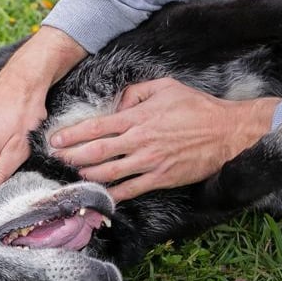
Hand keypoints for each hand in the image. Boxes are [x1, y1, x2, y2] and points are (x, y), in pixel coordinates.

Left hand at [50, 77, 280, 200]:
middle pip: (96, 152)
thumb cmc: (197, 107)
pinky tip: (100, 194)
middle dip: (71, 156)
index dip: (72, 134)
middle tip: (54, 160)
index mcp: (138, 117)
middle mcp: (140, 141)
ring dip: (87, 175)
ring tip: (71, 175)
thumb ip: (136, 92)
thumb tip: (119, 103)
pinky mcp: (160, 178)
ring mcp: (149, 162)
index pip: (96, 127)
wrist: (227, 132)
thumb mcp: (165, 87)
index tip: (55, 139)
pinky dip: (113, 193)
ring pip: (109, 173)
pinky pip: (131, 189)